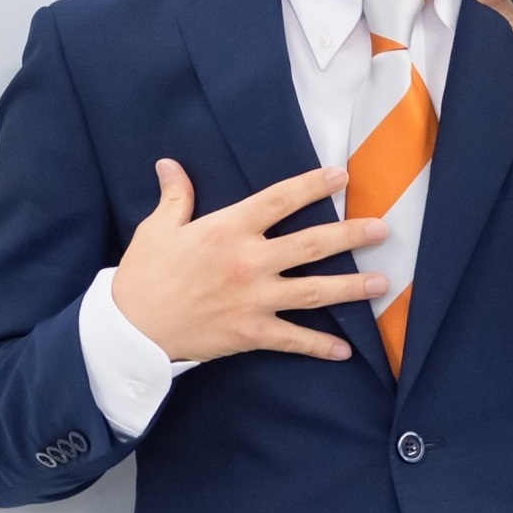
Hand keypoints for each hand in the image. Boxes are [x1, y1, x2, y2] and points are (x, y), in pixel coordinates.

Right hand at [112, 159, 387, 362]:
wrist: (130, 330)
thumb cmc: (145, 274)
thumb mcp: (158, 228)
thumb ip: (175, 194)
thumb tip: (169, 163)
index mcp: (229, 229)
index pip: (280, 200)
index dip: (312, 185)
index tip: (341, 175)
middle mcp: (250, 261)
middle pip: (311, 244)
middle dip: (350, 236)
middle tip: (382, 229)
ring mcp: (254, 300)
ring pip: (313, 291)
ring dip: (350, 288)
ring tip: (381, 283)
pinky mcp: (251, 333)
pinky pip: (292, 339)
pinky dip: (319, 346)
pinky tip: (345, 350)